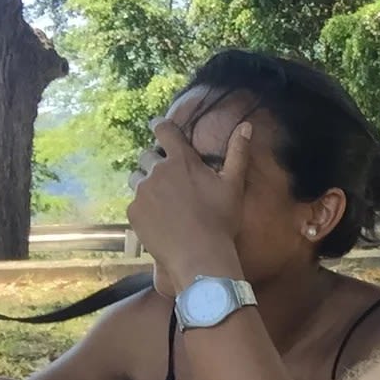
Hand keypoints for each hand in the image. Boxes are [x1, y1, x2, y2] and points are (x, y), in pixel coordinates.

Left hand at [126, 119, 252, 289]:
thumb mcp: (234, 184)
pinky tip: (160, 220)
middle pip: (146, 155)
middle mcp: (157, 171)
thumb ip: (238, 152)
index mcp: (182, 160)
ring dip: (147, 183)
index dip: (160, 125)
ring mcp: (143, 192)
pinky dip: (145, 208)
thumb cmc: (220, 220)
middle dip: (154, 161)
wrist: (199, 255)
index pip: (165, 131)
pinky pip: (135, 203)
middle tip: (168, 177)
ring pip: (137, 179)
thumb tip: (246, 125)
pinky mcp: (134, 212)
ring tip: (162, 200)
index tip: (156, 124)